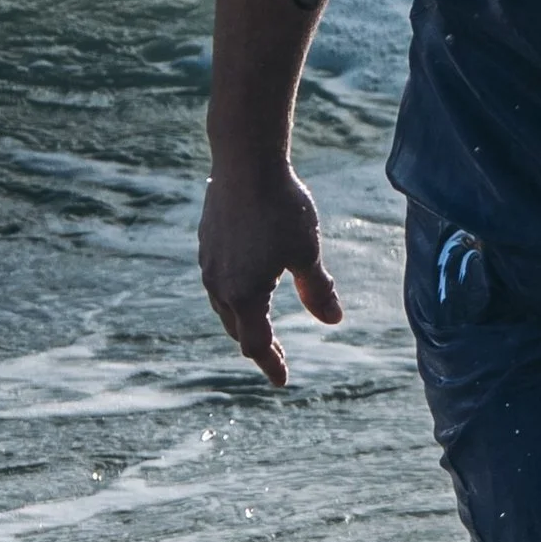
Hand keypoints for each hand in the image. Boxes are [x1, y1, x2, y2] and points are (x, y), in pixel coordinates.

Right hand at [198, 155, 342, 385]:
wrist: (245, 161)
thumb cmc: (281, 208)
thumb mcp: (307, 252)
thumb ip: (317, 290)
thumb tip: (334, 321)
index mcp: (244, 295)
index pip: (256, 344)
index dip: (272, 364)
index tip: (283, 381)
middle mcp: (219, 285)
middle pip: (237, 329)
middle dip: (258, 345)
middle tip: (278, 356)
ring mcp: (208, 263)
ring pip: (225, 305)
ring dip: (244, 319)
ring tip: (261, 324)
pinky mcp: (206, 243)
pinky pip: (219, 281)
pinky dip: (235, 294)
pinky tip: (249, 283)